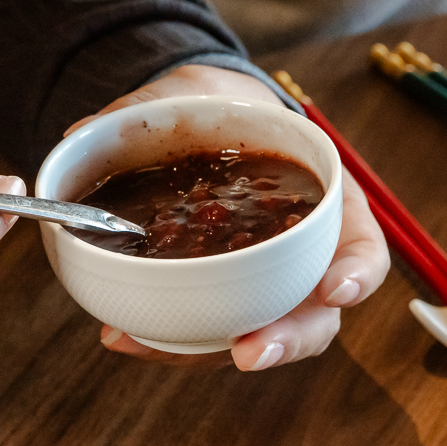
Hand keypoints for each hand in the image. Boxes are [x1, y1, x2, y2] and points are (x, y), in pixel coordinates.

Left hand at [70, 65, 389, 370]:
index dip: (357, 274)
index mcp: (322, 199)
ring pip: (255, 336)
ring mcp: (262, 284)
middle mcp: (301, 254)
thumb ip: (149, 109)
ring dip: (207, 354)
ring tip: (148, 345)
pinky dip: (168, 341)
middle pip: (316, 315)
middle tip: (248, 353)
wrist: (197, 124)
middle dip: (286, 341)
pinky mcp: (219, 300)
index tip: (333, 291)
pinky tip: (122, 334)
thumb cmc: (217, 108)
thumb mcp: (194, 91)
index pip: (363, 245)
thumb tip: (83, 131)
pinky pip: (206, 333)